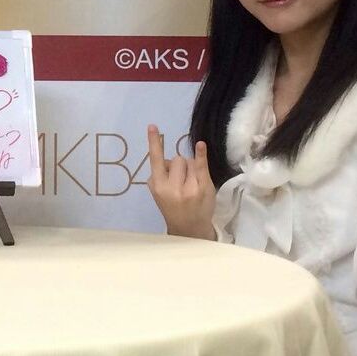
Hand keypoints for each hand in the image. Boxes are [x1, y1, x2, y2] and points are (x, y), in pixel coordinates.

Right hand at [147, 125, 216, 239]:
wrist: (189, 229)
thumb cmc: (173, 207)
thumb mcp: (159, 193)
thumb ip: (160, 175)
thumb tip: (168, 160)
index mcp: (158, 186)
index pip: (155, 160)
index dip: (154, 142)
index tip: (153, 126)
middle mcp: (172, 187)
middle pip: (177, 159)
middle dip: (180, 166)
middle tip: (182, 182)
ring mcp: (189, 187)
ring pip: (190, 161)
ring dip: (191, 168)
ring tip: (191, 184)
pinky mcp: (203, 188)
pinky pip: (201, 165)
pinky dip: (201, 154)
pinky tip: (200, 145)